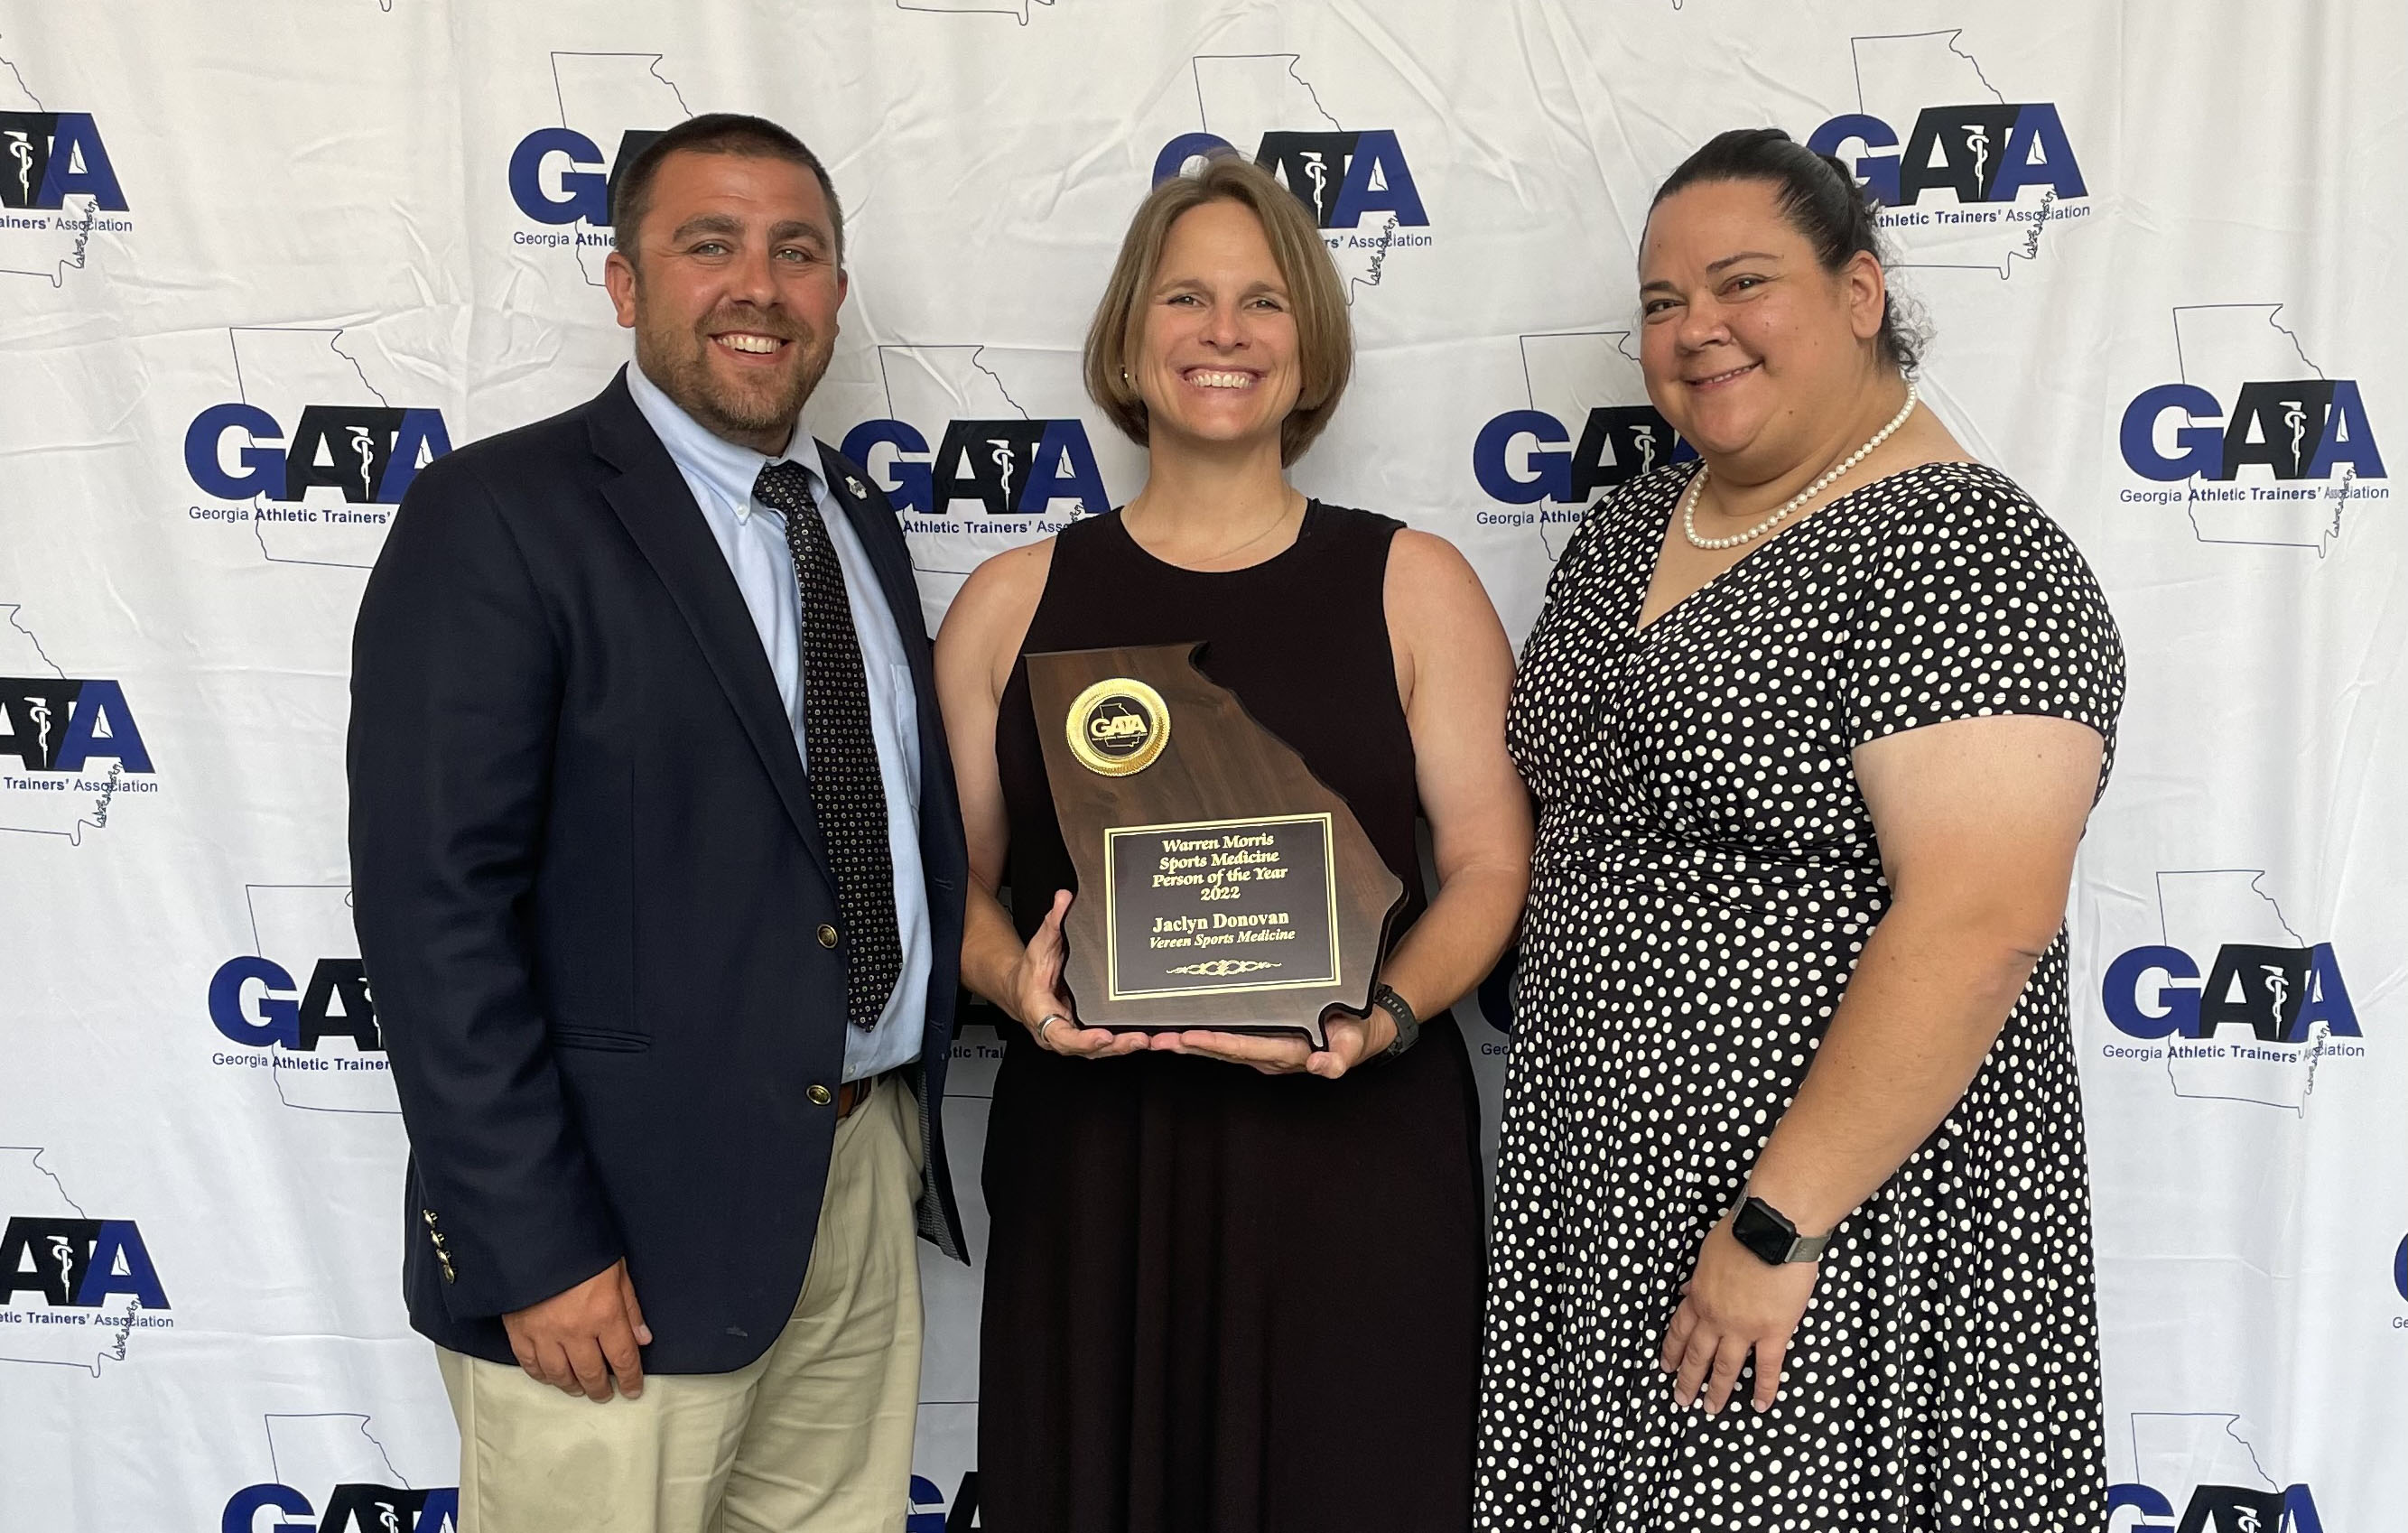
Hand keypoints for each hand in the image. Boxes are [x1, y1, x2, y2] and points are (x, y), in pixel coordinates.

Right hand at [501, 1258, 651, 1401]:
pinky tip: (551, 1377)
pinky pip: (531, 1365)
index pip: (623, 1358)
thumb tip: (643, 1339)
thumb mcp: (616, 1270)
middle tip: (606, 1394)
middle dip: (601, 1388)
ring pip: (561, 1375)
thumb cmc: (580, 1247)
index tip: (633, 1390)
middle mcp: (576, 1331)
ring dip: (573, 1387)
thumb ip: (630, 1307)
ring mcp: (545, 1334)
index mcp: (604, 1314)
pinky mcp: (520, 1332)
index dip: (630, 1379)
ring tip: (580, 1389)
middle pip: (591, 1373)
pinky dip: (543, 1376)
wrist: (533, 1235)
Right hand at [1016, 890, 1146, 1059]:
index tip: (1103, 1035)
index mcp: (1042, 1014)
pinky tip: (1147, 1038)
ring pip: (1099, 1050)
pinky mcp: (1086, 1035)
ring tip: (1149, 1040)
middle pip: (1087, 1049)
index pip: (1061, 1035)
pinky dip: (1124, 1043)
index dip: (1083, 1039)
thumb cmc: (1029, 972)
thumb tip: (1064, 897)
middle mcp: (1058, 1032)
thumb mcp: (1038, 945)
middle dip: (1115, 1046)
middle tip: (1139, 1039)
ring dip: (1124, 1047)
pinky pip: (1105, 1044)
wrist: (1021, 988)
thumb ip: (1052, 922)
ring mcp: (1073, 1037)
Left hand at [1147, 1003, 1395, 1078]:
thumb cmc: (1355, 1034)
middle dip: (1189, 1046)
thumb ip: (1339, 1058)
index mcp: (1286, 1053)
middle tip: (1156, 1039)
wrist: (1360, 1032)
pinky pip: (1227, 1039)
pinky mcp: (1260, 1041)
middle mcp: (1268, 1055)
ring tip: (1158, 1037)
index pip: (1245, 1047)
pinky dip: (1203, 1036)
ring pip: (1219, 1047)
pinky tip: (1182, 1030)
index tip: (1189, 1037)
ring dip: (1188, 1044)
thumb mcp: (1353, 1045)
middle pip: (1222, 1050)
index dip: (1216, 1043)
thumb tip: (1324, 1066)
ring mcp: (1262, 1049)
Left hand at [1660, 1213, 1818, 1414]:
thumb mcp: (1707, 1252)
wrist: (1772, 1229)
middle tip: (1681, 1398)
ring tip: (1710, 1408)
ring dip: (1717, 1390)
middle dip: (1687, 1379)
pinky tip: (1761, 1406)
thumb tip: (1687, 1290)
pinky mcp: (1774, 1331)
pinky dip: (1765, 1389)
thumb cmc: (1741, 1231)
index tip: (1666, 1366)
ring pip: (1727, 1367)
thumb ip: (1699, 1277)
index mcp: (1700, 1296)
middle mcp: (1717, 1317)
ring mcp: (1744, 1328)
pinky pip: (1768, 1367)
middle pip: (1698, 1354)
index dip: (1672, 1350)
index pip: (1680, 1329)